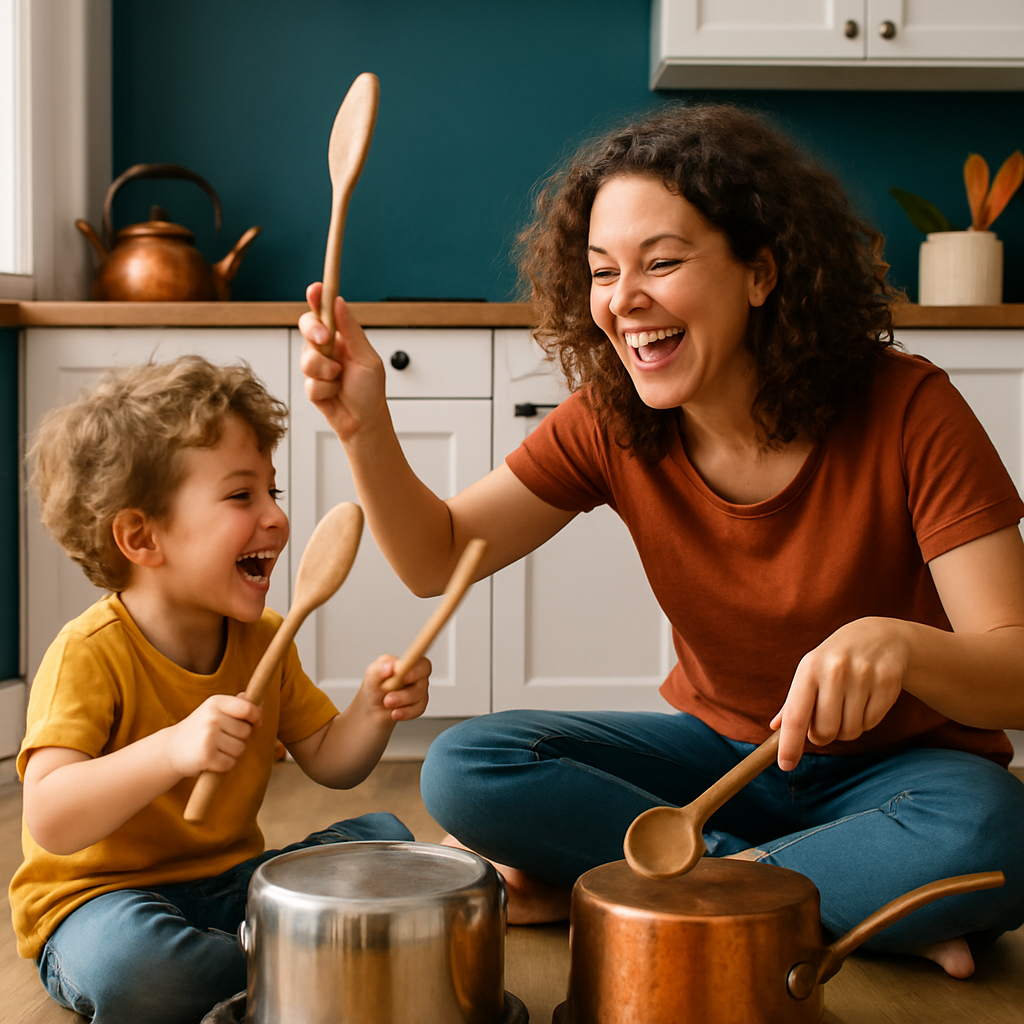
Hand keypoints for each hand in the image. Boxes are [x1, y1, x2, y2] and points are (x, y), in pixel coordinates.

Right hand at [167, 693, 262, 776]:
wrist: (171, 749)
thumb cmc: (201, 729)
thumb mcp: (215, 710)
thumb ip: (239, 705)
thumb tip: (260, 702)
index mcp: (216, 702)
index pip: (249, 709)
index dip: (256, 718)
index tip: (254, 723)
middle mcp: (212, 717)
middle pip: (246, 732)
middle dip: (241, 738)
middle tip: (223, 739)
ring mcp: (208, 737)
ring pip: (240, 749)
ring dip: (233, 753)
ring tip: (217, 749)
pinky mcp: (205, 756)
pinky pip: (230, 763)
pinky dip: (225, 765)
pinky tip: (212, 759)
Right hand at [299, 283, 385, 440]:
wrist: (364, 423)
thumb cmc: (370, 392)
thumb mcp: (367, 358)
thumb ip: (351, 331)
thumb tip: (339, 303)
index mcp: (342, 337)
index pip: (325, 312)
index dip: (317, 298)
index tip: (315, 288)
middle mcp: (326, 348)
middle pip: (307, 328)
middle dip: (314, 333)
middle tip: (325, 341)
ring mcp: (317, 367)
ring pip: (307, 358)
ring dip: (326, 371)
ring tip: (340, 380)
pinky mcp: (310, 385)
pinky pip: (309, 382)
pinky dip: (325, 389)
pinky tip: (335, 394)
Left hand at [362, 653, 430, 721]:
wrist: (373, 708)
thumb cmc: (374, 687)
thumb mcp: (371, 675)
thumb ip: (379, 668)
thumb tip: (389, 666)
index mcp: (407, 663)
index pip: (422, 664)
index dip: (416, 671)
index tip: (404, 678)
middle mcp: (416, 676)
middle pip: (422, 683)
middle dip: (405, 693)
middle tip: (388, 698)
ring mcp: (419, 691)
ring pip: (419, 697)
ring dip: (402, 703)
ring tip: (387, 704)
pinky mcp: (419, 705)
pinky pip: (418, 709)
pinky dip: (405, 713)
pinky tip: (395, 713)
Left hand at [771, 617, 906, 770]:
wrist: (878, 636)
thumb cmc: (835, 660)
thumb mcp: (810, 672)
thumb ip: (794, 702)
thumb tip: (775, 728)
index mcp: (809, 668)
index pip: (797, 716)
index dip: (790, 744)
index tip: (785, 765)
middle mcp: (835, 671)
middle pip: (825, 730)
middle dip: (823, 735)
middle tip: (825, 724)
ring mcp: (863, 676)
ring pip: (850, 731)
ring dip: (846, 729)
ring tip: (846, 708)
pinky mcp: (888, 682)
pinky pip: (871, 724)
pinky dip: (866, 722)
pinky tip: (864, 701)